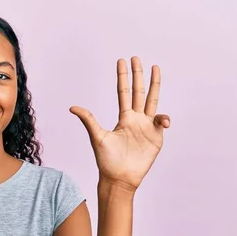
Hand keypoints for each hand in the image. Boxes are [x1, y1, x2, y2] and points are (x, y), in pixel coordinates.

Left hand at [69, 57, 170, 191]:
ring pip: (152, 101)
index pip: (123, 92)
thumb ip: (88, 120)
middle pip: (139, 92)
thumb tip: (72, 107)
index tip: (122, 61)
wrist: (119, 178)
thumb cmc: (106, 160)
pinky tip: (163, 121)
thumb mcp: (97, 137)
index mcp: (123, 118)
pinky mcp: (156, 137)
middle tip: (137, 58)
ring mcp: (147, 127)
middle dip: (138, 75)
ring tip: (156, 68)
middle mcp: (135, 119)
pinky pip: (162, 122)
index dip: (123, 77)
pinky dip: (164, 118)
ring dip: (155, 85)